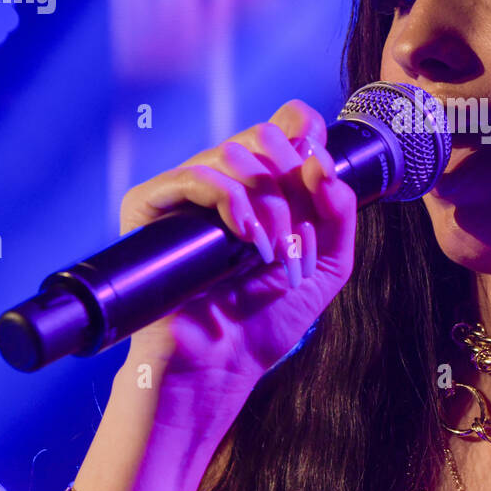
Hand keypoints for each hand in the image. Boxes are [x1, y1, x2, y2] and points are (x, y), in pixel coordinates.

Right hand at [115, 100, 356, 442]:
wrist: (220, 366)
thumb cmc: (266, 320)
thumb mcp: (328, 263)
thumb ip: (339, 209)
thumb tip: (320, 158)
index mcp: (265, 186)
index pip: (288, 125)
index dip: (309, 140)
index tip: (319, 179)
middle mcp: (225, 180)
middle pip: (267, 137)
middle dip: (293, 187)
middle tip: (295, 240)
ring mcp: (187, 191)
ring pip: (236, 155)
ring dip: (268, 205)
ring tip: (271, 253)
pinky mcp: (151, 205)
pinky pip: (195, 175)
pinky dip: (231, 201)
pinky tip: (246, 238)